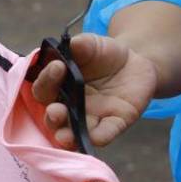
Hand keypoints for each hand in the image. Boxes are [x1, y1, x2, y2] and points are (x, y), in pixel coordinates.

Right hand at [30, 33, 157, 150]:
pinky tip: (95, 137)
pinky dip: (99, 137)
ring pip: (72, 132)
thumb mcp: (94, 44)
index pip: (43, 88)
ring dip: (66, 135)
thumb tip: (72, 44)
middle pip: (53, 117)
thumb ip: (82, 44)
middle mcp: (68, 107)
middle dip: (52, 116)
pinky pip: (104, 134)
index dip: (47, 79)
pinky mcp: (113, 123)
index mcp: (58, 86)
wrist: (136, 62)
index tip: (57, 66)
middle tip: (55, 110)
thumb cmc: (104, 54)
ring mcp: (90, 117)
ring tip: (64, 135)